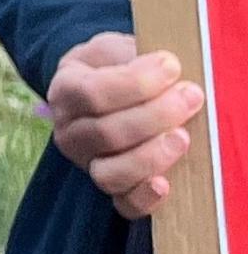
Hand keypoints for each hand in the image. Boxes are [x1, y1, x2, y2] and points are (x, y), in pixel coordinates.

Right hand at [48, 33, 203, 216]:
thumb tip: (166, 67)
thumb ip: (134, 54)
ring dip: (151, 156)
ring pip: (110, 173)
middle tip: (190, 96)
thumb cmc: (116, 66)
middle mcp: (68, 132)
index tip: (171, 65)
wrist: (105, 86)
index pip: (92, 93)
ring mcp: (87, 163)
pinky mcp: (112, 188)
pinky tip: (164, 184)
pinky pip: (123, 205)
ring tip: (183, 136)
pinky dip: (144, 198)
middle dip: (155, 115)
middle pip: (106, 133)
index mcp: (64, 90)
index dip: (135, 83)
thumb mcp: (116, 48)